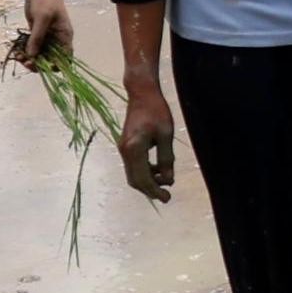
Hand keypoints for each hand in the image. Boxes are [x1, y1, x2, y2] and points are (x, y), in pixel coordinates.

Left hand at [12, 0, 73, 66]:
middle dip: (37, 63)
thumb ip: (37, 37)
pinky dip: (25, 51)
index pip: (65, 59)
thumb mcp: (42, 18)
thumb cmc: (46, 0)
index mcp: (64, 37)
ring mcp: (47, 38)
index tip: (41, 67)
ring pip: (39, 55)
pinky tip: (16, 51)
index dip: (55, 66)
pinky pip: (32, 48)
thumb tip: (32, 56)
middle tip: (24, 62)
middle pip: (50, 60)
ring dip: (29, 58)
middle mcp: (57, 40)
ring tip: (17, 56)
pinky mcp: (37, 34)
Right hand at [118, 82, 176, 201]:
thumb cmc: (156, 111)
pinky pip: (134, 165)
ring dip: (148, 181)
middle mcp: (125, 151)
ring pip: (133, 173)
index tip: (167, 198)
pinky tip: (158, 170)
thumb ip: (166, 158)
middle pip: (135, 180)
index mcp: (134, 149)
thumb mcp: (166, 134)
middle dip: (150, 190)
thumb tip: (168, 179)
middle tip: (167, 196)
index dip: (155, 191)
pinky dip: (145, 171)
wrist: (141, 93)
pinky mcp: (126, 145)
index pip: (142, 179)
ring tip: (165, 182)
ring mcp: (123, 148)